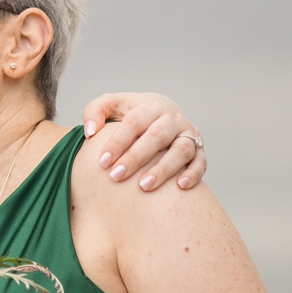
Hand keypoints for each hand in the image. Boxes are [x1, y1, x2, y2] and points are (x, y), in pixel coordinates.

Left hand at [82, 92, 205, 190]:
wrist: (163, 115)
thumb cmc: (131, 115)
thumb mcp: (112, 106)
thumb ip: (95, 111)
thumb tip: (90, 131)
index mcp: (150, 106)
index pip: (134, 122)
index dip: (118, 142)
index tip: (102, 162)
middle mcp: (172, 119)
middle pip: (157, 136)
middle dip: (135, 158)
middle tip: (116, 176)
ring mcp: (188, 134)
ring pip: (181, 150)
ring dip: (163, 169)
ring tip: (143, 186)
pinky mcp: (199, 150)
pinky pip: (201, 162)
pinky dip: (194, 173)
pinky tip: (180, 186)